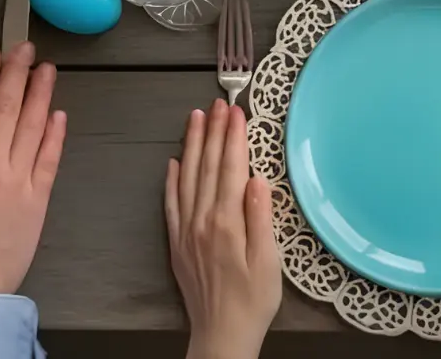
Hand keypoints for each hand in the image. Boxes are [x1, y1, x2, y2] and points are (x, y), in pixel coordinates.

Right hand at [0, 43, 65, 295]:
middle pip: (6, 109)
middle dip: (16, 73)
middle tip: (25, 47)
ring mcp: (18, 183)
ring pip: (32, 126)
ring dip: (40, 93)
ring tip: (46, 68)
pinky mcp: (38, 201)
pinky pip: (50, 159)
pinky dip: (55, 133)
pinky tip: (58, 113)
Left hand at [167, 101, 280, 358]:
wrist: (221, 335)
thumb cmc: (253, 301)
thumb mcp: (269, 261)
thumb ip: (261, 217)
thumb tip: (256, 179)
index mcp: (227, 222)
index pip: (230, 169)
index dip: (234, 138)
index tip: (237, 112)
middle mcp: (202, 221)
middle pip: (207, 167)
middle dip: (213, 132)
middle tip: (218, 104)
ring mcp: (186, 230)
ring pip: (187, 178)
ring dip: (192, 146)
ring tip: (195, 118)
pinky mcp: (178, 242)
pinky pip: (171, 203)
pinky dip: (172, 180)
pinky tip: (174, 162)